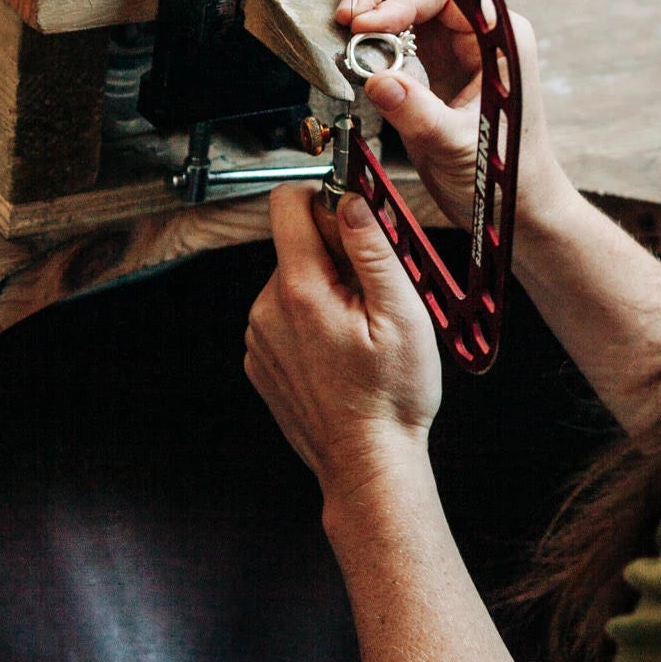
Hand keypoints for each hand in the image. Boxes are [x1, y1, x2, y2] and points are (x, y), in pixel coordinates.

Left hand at [245, 185, 441, 499]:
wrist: (368, 464)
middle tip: (373, 296)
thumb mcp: (401, 314)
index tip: (353, 217)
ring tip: (359, 333)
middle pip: (296, 245)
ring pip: (293, 282)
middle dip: (335, 256)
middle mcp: (267, 309)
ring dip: (325, 292)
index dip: (324, 197)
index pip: (287, 204)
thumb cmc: (391, 396)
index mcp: (300, 289)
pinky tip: (341, 354)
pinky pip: (284, 318)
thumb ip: (372, 249)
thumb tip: (350, 200)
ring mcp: (259, 338)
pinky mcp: (261, 361)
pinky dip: (311, 323)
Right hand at [339, 0, 574, 231]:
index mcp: (498, 37)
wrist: (512, 207)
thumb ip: (419, 114)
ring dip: (371, 5)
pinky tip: (352, 46)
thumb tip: (379, 81)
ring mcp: (453, 44)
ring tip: (345, 27)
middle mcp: (477, 31)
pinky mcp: (431, 63)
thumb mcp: (458, 147)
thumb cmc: (504, 176)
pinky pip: (395, 30)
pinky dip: (369, 34)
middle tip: (348, 15)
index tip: (366, 25)